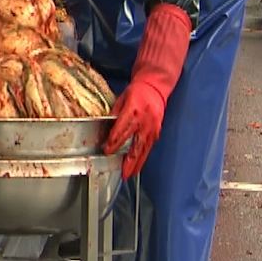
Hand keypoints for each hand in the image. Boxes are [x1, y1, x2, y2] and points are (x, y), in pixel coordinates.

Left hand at [101, 4, 190, 177]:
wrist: (155, 86)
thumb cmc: (135, 92)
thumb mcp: (121, 99)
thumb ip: (114, 114)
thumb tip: (104, 128)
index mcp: (133, 111)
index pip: (122, 130)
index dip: (114, 141)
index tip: (107, 150)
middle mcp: (144, 121)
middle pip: (135, 144)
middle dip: (128, 160)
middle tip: (123, 173)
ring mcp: (152, 127)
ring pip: (144, 149)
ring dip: (137, 163)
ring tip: (130, 174)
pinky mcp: (157, 131)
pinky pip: (149, 146)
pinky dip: (143, 156)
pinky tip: (138, 165)